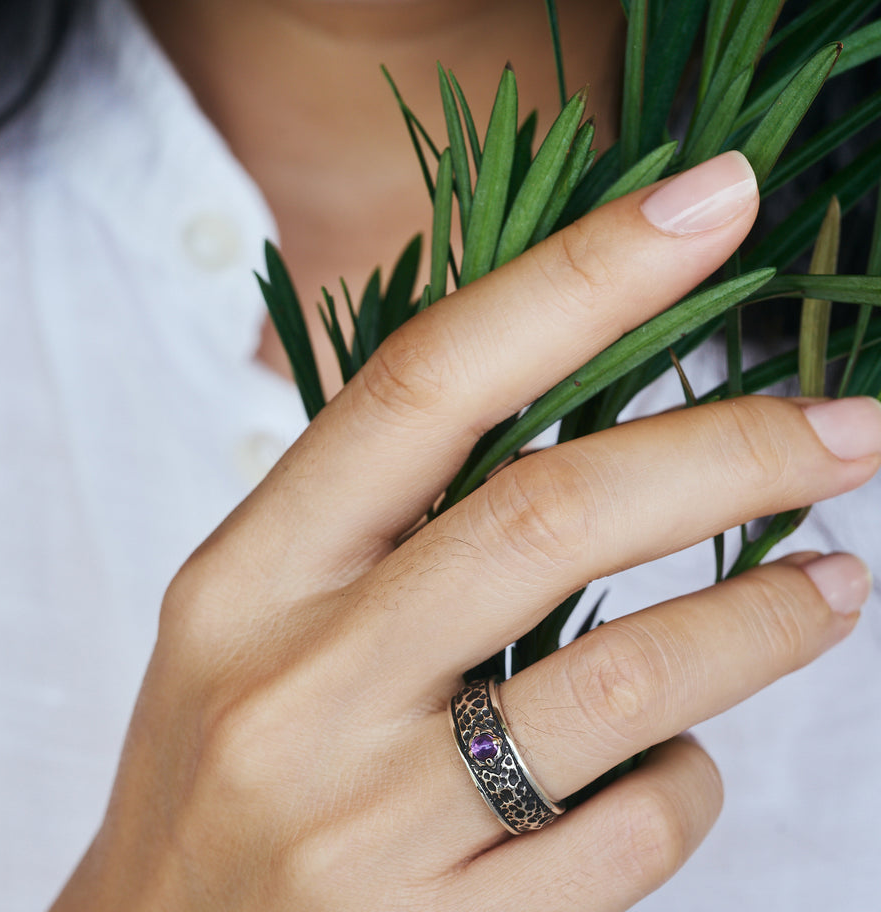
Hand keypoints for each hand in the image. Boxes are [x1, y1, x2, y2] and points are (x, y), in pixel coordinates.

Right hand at [52, 152, 878, 910]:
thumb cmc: (223, 756)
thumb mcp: (256, 615)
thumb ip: (379, 516)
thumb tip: (559, 394)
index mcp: (248, 573)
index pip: (425, 381)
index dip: (577, 278)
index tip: (712, 204)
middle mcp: (298, 683)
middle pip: (546, 514)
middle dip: (726, 450)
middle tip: (847, 423)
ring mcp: (365, 822)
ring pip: (620, 684)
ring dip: (760, 615)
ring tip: (835, 583)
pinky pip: (623, 836)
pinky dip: (686, 778)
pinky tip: (677, 759)